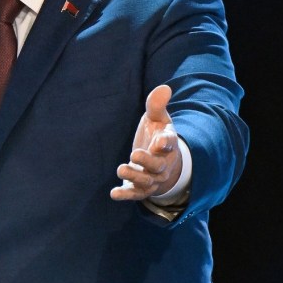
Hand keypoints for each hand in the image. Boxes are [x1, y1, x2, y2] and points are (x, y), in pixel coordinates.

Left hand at [110, 84, 181, 200]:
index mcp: (167, 144)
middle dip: (147, 161)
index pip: (169, 143)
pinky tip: (114, 193)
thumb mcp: (158, 119)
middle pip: (158, 166)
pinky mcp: (142, 188)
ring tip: (121, 169)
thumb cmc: (157, 136)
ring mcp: (153, 178)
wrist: (163, 162)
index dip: (165, 142)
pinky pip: (135, 194)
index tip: (159, 141)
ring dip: (134, 177)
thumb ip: (157, 105)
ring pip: (147, 181)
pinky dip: (126, 195)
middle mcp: (163, 164)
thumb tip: (164, 88)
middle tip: (134, 154)